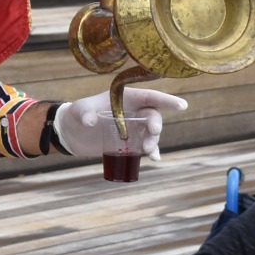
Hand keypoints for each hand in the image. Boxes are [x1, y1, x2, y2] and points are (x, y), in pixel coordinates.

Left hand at [53, 88, 188, 158]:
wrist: (72, 132)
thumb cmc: (76, 114)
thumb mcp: (79, 110)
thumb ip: (85, 113)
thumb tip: (90, 121)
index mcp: (125, 97)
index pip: (149, 96)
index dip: (166, 100)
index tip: (182, 106)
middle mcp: (133, 110)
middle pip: (152, 115)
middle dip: (156, 125)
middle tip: (152, 134)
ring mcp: (133, 126)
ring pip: (151, 132)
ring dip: (153, 141)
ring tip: (147, 151)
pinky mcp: (130, 141)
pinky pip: (146, 146)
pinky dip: (152, 151)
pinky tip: (154, 158)